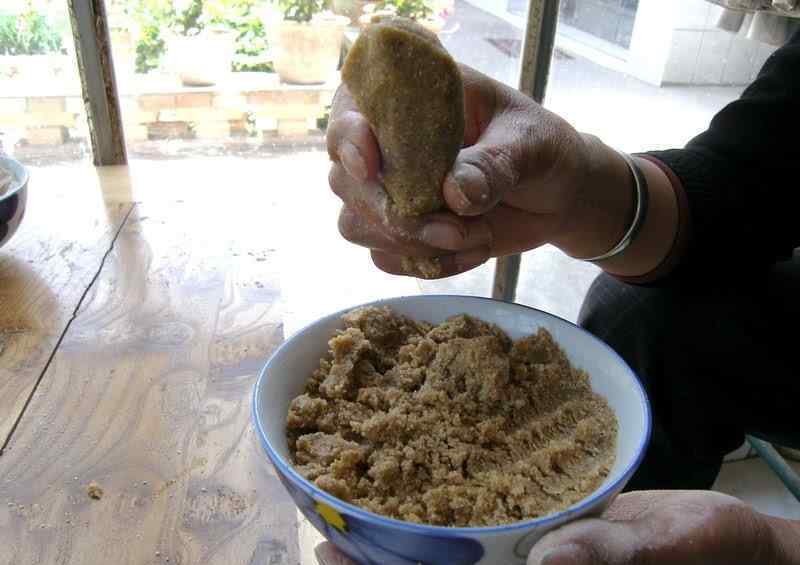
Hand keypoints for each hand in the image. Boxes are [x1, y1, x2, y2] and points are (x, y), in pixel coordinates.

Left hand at [314, 491, 792, 564]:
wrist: (728, 541)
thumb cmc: (711, 552)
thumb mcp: (668, 550)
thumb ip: (612, 556)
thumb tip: (552, 559)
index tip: (335, 555)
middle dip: (380, 563)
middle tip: (323, 535)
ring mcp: (530, 556)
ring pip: (454, 558)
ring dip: (400, 541)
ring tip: (350, 513)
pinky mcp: (541, 533)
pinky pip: (486, 531)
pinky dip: (446, 513)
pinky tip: (419, 484)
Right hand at [327, 64, 596, 278]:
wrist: (558, 195)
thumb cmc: (541, 149)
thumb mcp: (530, 144)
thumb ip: (492, 164)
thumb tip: (455, 193)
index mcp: (410, 99)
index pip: (351, 111)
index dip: (349, 138)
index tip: (370, 166)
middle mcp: (387, 145)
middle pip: (344, 181)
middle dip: (394, 212)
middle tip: (454, 228)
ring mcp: (388, 191)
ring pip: (356, 225)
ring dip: (412, 241)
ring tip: (475, 236)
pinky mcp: (400, 232)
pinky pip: (387, 258)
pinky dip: (428, 263)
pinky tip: (475, 249)